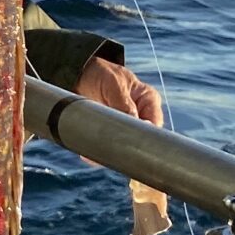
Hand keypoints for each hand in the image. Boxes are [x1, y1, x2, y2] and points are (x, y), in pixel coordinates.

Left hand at [76, 56, 169, 234]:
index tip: (142, 154)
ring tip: (95, 157)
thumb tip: (141, 127)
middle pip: (140, 142)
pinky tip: (88, 155)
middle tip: (120, 163)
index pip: (155, 127)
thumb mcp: (114, 85)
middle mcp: (139, 116)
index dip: (150, 142)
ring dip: (109, 154)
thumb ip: (124, 104)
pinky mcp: (106, 133)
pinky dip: (96, 154)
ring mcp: (122, 126)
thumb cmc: (102, 73)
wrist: (79, 72)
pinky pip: (104, 148)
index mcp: (148, 102)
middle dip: (130, 154)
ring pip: (122, 148)